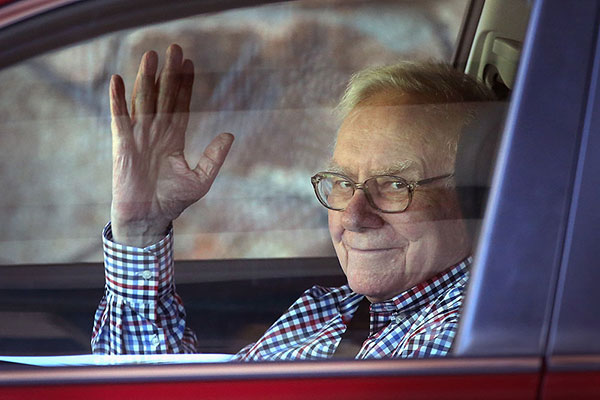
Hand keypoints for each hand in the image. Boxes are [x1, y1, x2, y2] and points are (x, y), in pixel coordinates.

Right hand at [109, 44, 233, 246]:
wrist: (149, 218)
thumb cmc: (172, 202)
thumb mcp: (200, 179)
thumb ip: (214, 157)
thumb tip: (229, 134)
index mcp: (173, 138)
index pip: (180, 105)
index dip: (185, 85)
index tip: (190, 63)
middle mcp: (156, 133)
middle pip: (163, 96)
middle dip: (169, 73)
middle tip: (174, 49)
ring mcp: (139, 136)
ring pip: (143, 101)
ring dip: (146, 78)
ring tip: (151, 56)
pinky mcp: (124, 144)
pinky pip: (120, 117)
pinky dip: (118, 99)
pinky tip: (117, 80)